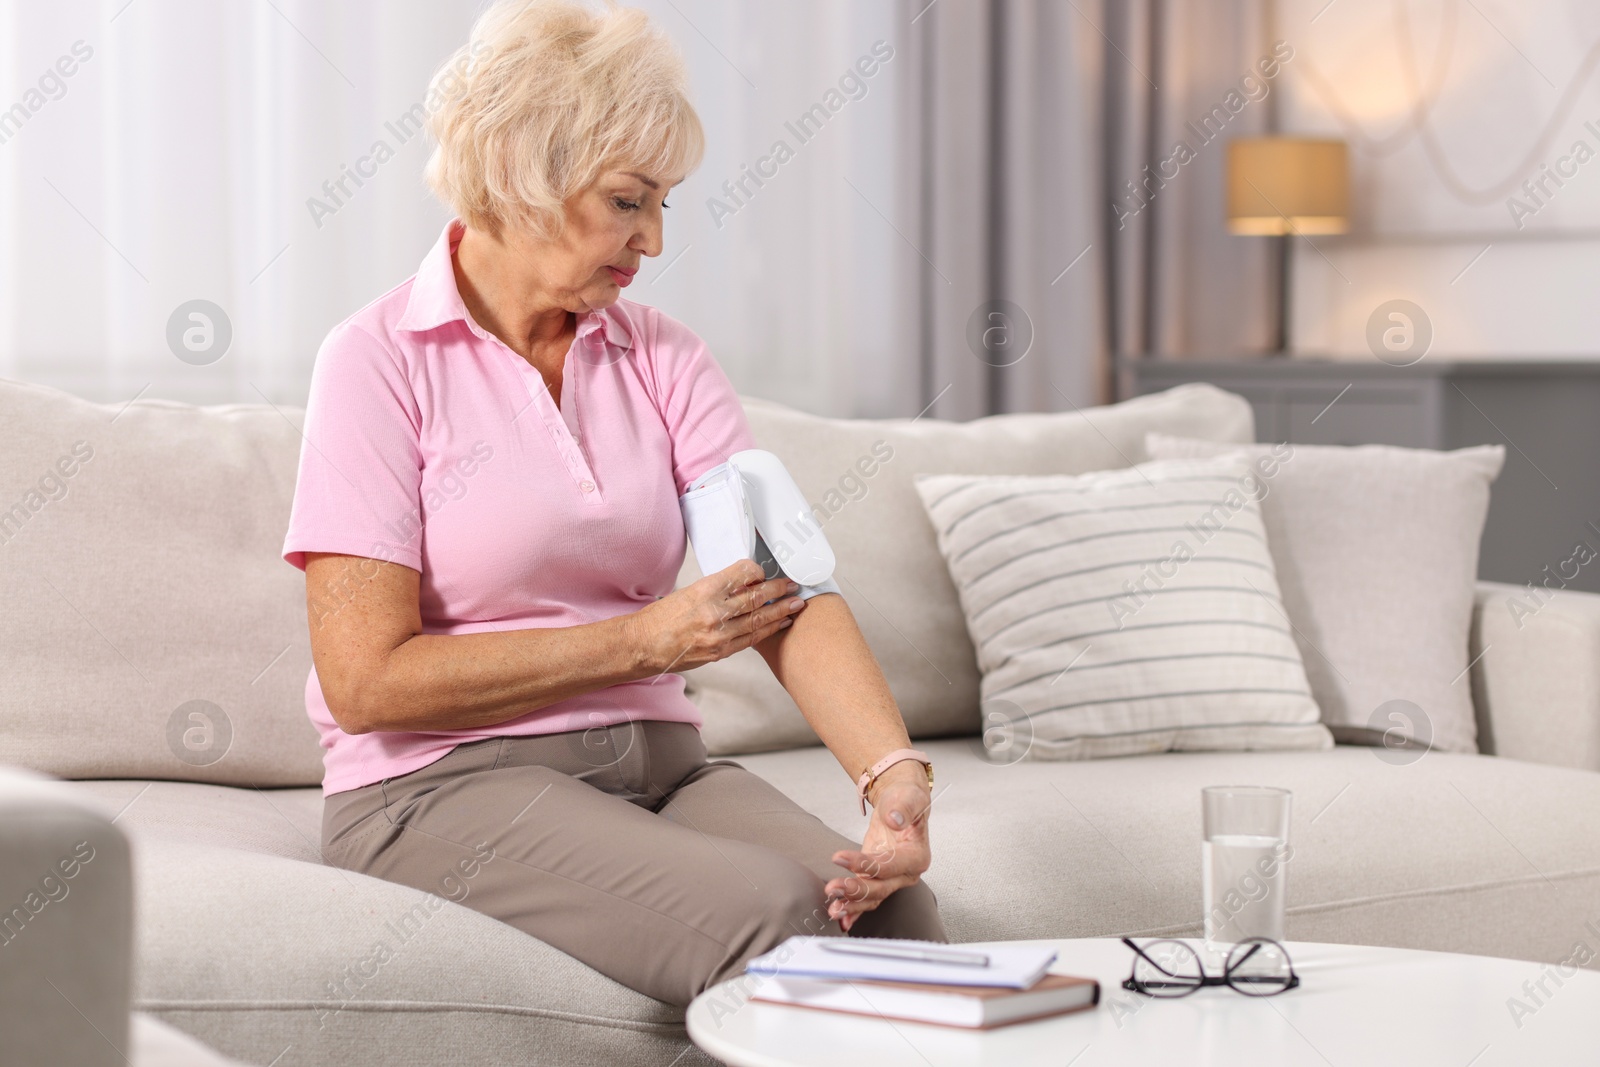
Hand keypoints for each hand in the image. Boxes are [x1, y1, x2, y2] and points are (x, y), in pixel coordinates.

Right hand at [629, 559, 805, 673]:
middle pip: (756, 597)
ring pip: (758, 620)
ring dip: (780, 612)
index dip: (758, 572)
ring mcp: (719, 635)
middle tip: (793, 586)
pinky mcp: (720, 652)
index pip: (742, 573)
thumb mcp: (688, 592)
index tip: (765, 572)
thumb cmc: (661, 618)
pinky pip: (751, 639)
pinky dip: (768, 630)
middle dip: (779, 591)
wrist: (643, 645)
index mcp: (704, 590)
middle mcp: (714, 612)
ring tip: (795, 605)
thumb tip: (743, 585)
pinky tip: (779, 624)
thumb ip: (717, 589)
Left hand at [826, 762, 931, 930]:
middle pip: (880, 888)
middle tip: (833, 888)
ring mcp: (891, 879)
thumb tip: (894, 819)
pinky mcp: (877, 880)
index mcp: (917, 856)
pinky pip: (866, 898)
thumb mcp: (907, 797)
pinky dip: (855, 910)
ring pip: (872, 897)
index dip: (865, 864)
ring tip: (832, 909)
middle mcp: (906, 873)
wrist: (899, 805)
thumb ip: (902, 808)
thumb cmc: (905, 800)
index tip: (840, 857)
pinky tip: (842, 919)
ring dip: (852, 904)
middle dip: (855, 890)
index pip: (890, 866)